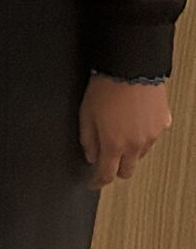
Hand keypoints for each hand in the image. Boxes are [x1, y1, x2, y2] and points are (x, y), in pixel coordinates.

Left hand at [78, 73, 170, 187]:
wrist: (131, 66)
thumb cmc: (106, 86)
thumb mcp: (86, 114)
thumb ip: (88, 140)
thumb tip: (91, 156)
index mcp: (113, 144)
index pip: (106, 174)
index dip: (98, 182)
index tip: (93, 182)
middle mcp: (135, 144)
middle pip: (127, 171)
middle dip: (115, 168)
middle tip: (106, 158)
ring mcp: (152, 135)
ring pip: (140, 154)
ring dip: (129, 151)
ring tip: (120, 131)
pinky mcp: (163, 123)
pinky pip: (151, 137)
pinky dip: (142, 135)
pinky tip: (134, 120)